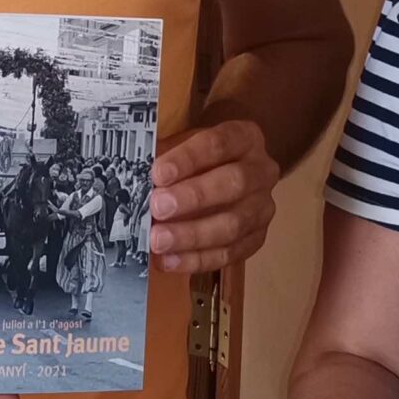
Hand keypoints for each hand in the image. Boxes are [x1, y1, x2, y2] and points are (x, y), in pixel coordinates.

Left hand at [149, 119, 280, 273]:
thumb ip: (165, 157)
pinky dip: (197, 260)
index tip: (158, 173)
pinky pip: (230, 254)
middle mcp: (261, 171)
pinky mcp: (256, 238)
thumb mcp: (183, 145)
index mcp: (244, 138)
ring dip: (192, 235)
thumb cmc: (199, 158)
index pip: (219, 144)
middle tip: (158, 208)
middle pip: (233, 183)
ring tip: (158, 241)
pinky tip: (169, 261)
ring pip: (233, 225)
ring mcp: (262, 207)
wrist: (225, 174)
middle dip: (193, 197)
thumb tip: (136, 178)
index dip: (188, 159)